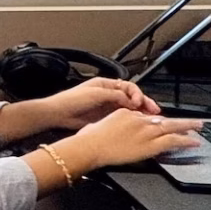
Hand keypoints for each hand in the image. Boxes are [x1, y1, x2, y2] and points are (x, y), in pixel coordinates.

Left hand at [40, 77, 159, 130]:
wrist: (57, 114)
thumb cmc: (71, 100)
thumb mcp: (95, 94)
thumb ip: (114, 95)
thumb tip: (130, 100)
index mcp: (106, 85)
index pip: (128, 87)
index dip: (137, 94)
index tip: (139, 102)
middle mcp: (109, 94)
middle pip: (132, 97)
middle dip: (144, 103)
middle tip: (154, 111)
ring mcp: (107, 106)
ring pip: (129, 108)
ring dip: (140, 112)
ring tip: (149, 118)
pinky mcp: (105, 117)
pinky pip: (122, 117)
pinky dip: (131, 120)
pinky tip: (137, 124)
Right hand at [72, 108, 201, 169]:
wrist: (89, 146)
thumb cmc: (88, 139)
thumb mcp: (97, 126)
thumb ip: (107, 126)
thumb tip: (107, 130)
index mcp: (126, 114)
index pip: (145, 116)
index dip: (156, 121)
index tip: (161, 124)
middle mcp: (139, 119)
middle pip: (163, 118)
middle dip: (179, 120)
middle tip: (193, 121)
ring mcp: (147, 131)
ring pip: (173, 126)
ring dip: (188, 127)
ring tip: (199, 128)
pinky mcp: (151, 144)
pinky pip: (173, 140)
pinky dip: (186, 141)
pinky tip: (194, 142)